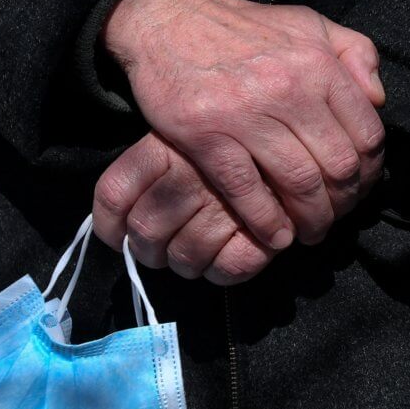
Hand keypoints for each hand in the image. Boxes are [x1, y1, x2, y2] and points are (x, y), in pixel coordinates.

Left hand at [94, 132, 273, 285]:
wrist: (299, 144)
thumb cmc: (236, 141)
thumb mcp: (186, 135)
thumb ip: (153, 171)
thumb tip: (118, 231)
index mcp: (166, 145)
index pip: (114, 194)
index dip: (110, 227)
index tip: (119, 239)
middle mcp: (192, 172)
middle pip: (144, 229)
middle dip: (148, 253)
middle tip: (161, 253)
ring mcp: (227, 203)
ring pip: (182, 256)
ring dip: (185, 265)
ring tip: (195, 256)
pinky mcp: (261, 232)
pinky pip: (226, 269)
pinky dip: (221, 273)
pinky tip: (224, 260)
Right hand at [101, 0, 385, 249]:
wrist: (168, 20)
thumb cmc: (245, 31)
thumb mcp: (309, 24)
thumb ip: (355, 53)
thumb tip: (379, 100)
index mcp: (319, 65)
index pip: (367, 134)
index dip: (369, 172)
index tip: (358, 188)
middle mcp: (289, 88)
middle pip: (337, 166)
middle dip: (343, 203)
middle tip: (335, 218)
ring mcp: (246, 113)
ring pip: (299, 184)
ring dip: (310, 219)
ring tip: (309, 232)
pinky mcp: (206, 136)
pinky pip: (248, 192)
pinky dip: (266, 222)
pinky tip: (275, 235)